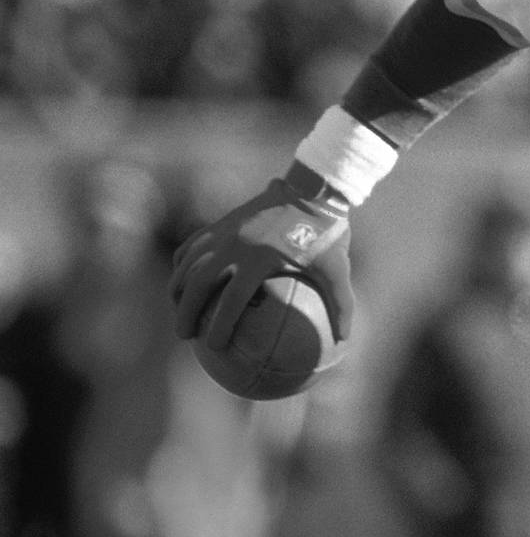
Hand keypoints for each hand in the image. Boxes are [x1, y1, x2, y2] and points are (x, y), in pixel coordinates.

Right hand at [168, 163, 354, 349]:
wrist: (312, 190)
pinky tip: (183, 279)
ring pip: (188, 264)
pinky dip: (183, 264)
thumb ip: (341, 305)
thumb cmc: (328, 233)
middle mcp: (236, 245)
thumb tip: (344, 340)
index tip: (213, 347)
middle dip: (187, 312)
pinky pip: (192, 245)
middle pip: (198, 283)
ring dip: (178, 288)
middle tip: (185, 335)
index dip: (220, 324)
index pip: (233, 299)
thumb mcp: (338, 269)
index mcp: (261, 259)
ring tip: (177, 310)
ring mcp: (225, 231)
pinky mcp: (221, 222)